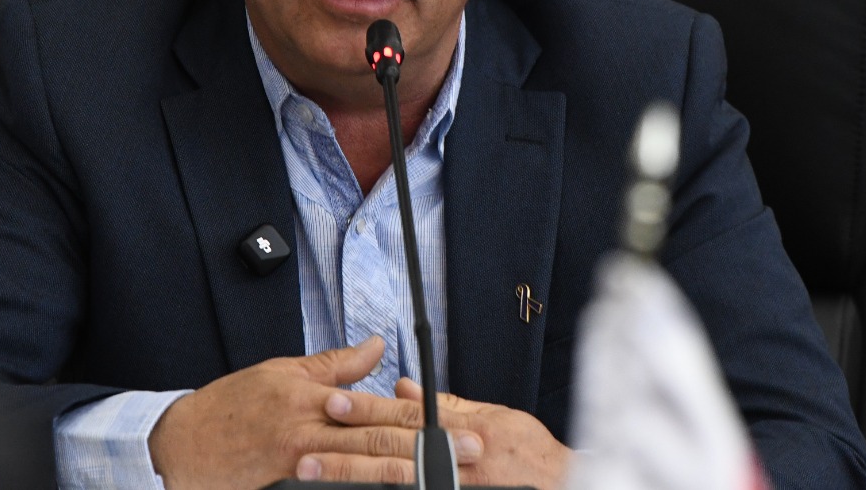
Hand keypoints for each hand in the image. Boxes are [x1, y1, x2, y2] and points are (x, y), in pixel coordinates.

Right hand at [150, 336, 434, 489]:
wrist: (181, 445)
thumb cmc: (231, 407)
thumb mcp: (283, 372)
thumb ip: (335, 364)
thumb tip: (377, 344)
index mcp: (316, 397)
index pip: (380, 404)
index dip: (423, 413)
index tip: (459, 420)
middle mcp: (313, 429)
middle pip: (381, 438)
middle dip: (431, 447)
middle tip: (471, 452)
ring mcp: (301, 462)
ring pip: (364, 468)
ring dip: (406, 473)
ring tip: (443, 478)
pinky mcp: (288, 484)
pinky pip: (333, 487)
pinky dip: (362, 488)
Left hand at [309, 376, 569, 488]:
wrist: (560, 487)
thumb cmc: (530, 454)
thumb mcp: (495, 417)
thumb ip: (448, 403)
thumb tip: (404, 386)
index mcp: (462, 429)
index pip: (404, 414)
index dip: (366, 406)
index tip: (332, 399)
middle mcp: (453, 460)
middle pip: (390, 449)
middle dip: (346, 445)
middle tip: (306, 442)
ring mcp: (450, 486)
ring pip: (393, 481)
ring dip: (351, 476)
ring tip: (313, 474)